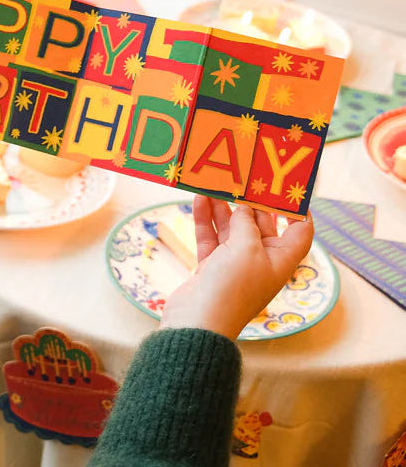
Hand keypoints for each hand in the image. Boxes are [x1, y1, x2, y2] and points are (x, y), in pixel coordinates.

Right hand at [160, 196, 314, 339]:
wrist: (198, 322)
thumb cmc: (232, 287)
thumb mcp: (246, 248)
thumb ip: (246, 222)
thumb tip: (244, 207)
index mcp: (280, 260)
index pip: (299, 232)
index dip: (297, 210)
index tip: (287, 188)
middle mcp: (260, 260)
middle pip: (260, 224)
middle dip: (251, 201)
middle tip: (242, 176)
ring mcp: (234, 263)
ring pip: (231, 227)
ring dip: (223, 206)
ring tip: (214, 183)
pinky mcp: (211, 266)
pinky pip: (211, 236)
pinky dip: (206, 218)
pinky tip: (200, 199)